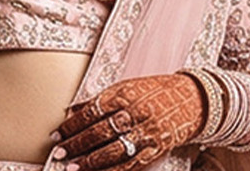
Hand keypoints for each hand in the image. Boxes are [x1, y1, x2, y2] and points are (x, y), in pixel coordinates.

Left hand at [50, 74, 207, 170]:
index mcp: (124, 94)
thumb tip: (70, 110)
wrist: (194, 99)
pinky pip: (133, 163)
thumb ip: (99, 100)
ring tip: (72, 166)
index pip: (91, 111)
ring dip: (91, 160)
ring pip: (114, 150)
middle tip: (58, 152)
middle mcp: (135, 112)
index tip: (56, 134)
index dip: (72, 125)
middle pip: (99, 132)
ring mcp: (147, 132)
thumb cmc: (155, 91)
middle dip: (76, 144)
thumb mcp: (126, 87)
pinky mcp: (158, 148)